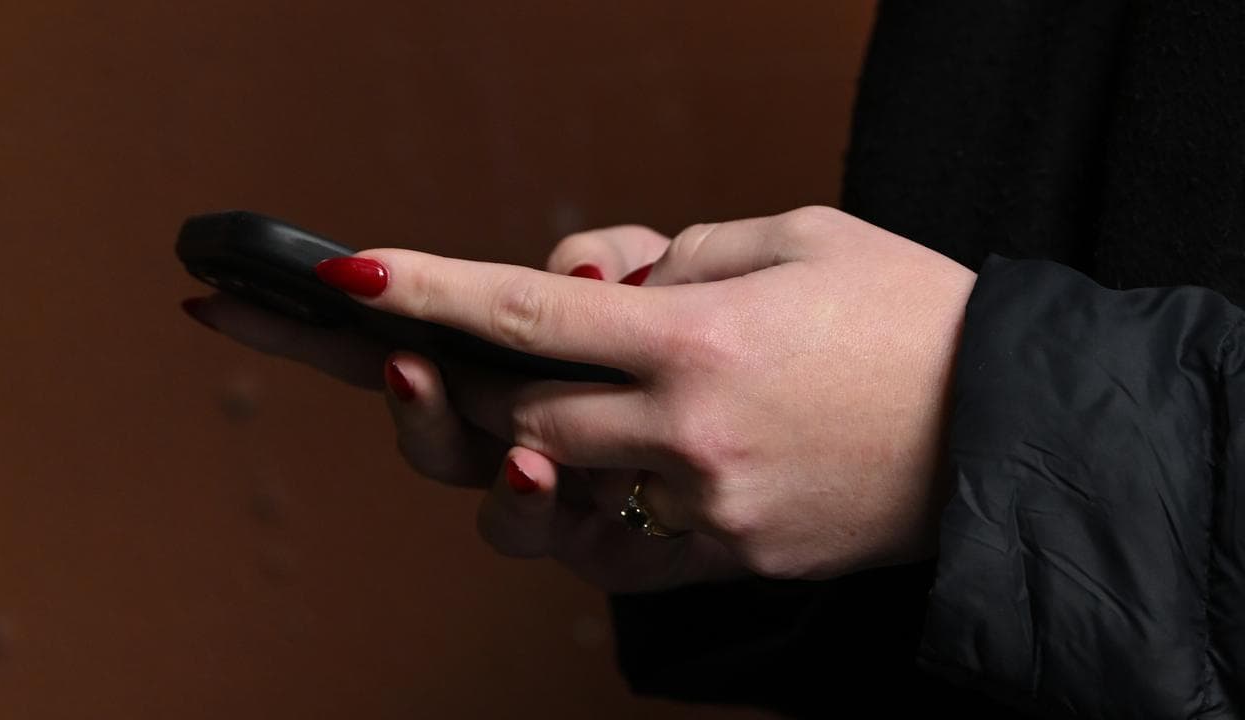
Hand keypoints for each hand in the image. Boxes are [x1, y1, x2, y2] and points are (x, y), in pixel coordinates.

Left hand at [297, 207, 976, 583]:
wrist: (1009, 431)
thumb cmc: (910, 315)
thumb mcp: (797, 236)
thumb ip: (679, 255)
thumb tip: (601, 282)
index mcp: (699, 339)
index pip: (524, 311)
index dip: (423, 289)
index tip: (350, 273)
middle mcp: (686, 435)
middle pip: (512, 416)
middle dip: (460, 377)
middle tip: (436, 343)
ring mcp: (705, 510)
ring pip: (546, 496)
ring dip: (510, 448)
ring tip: (509, 402)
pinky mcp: (729, 558)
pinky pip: (613, 552)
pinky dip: (579, 508)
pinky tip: (578, 467)